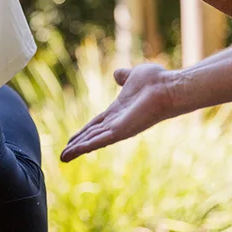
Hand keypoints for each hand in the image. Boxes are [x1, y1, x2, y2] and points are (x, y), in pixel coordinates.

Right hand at [60, 64, 180, 162]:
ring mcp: (119, 128)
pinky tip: (73, 151)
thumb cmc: (156, 81)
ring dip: (77, 149)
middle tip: (63, 154)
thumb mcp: (134, 75)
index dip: (84, 131)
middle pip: (92, 135)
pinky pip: (99, 140)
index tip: (72, 139)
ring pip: (93, 140)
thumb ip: (124, 76)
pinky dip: (85, 146)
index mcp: (118, 111)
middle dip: (77, 144)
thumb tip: (117, 74)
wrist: (168, 87)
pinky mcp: (121, 131)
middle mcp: (118, 122)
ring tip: (63, 158)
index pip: (97, 124)